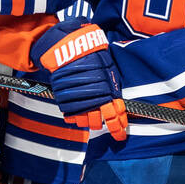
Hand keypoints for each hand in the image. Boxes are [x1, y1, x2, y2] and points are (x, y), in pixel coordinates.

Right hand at [35, 19, 127, 140]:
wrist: (69, 47)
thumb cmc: (90, 55)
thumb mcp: (107, 69)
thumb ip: (111, 88)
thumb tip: (116, 104)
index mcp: (108, 91)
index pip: (115, 115)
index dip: (118, 128)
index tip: (120, 136)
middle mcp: (93, 98)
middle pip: (98, 122)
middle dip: (100, 125)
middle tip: (101, 124)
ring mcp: (78, 100)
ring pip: (84, 121)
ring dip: (88, 121)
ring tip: (88, 118)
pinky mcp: (64, 99)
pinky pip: (70, 115)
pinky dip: (74, 117)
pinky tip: (77, 115)